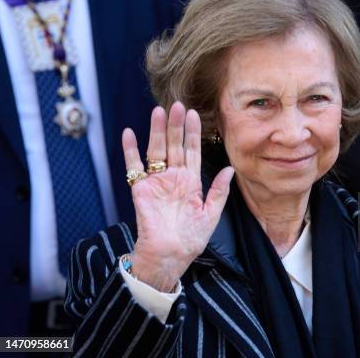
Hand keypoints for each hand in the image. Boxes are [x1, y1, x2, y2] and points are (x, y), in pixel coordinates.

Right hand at [122, 102, 233, 291]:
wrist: (170, 255)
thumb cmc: (191, 239)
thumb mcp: (211, 214)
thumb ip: (218, 191)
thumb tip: (229, 169)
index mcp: (191, 181)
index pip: (192, 151)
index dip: (193, 133)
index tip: (195, 114)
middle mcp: (173, 177)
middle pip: (174, 145)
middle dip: (176, 125)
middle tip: (177, 105)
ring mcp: (156, 181)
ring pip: (156, 150)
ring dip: (157, 131)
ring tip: (159, 112)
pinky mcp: (140, 189)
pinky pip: (133, 166)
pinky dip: (130, 150)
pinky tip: (130, 133)